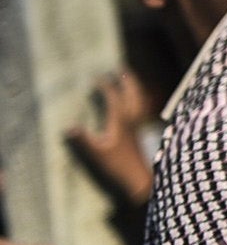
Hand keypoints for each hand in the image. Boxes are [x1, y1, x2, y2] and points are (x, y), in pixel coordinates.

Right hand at [66, 67, 154, 209]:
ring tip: (130, 79)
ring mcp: (138, 124)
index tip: (98, 77)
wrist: (139, 176)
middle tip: (121, 68)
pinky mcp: (140, 131)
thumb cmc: (118, 164)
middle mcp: (132, 118)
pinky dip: (137, 100)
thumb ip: (84, 139)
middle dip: (127, 80)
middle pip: (133, 93)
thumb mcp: (97, 152)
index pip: (114, 97)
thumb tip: (68, 127)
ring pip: (139, 99)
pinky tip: (135, 103)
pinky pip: (141, 108)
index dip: (106, 86)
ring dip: (134, 87)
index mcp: (121, 120)